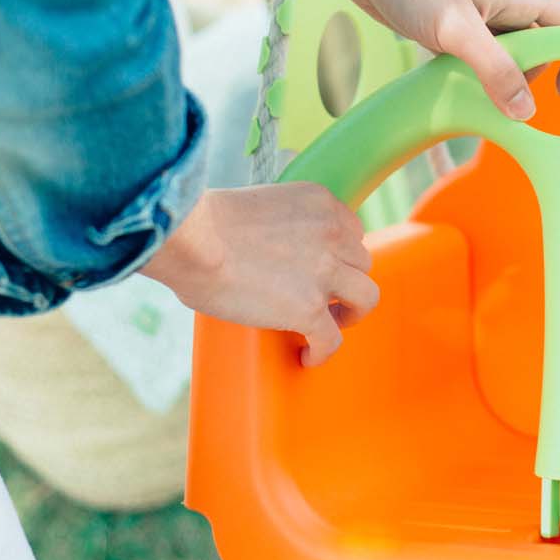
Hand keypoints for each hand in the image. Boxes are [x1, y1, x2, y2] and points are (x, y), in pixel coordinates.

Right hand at [141, 184, 377, 365]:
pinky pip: (332, 339)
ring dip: (349, 313)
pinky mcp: (310, 308)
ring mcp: (325, 272)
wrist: (194, 239)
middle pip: (361, 263)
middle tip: (326, 296)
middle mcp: (332, 234)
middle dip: (346, 280)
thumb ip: (282, 226)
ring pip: (365, 298)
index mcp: (321, 203)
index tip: (326, 267)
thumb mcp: (260, 206)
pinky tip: (307, 356)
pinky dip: (322, 351)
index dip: (340, 254)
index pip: (352, 232)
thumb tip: (272, 255)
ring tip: (329, 325)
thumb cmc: (205, 223)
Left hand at [332, 0, 559, 111]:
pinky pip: (480, 57)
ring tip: (467, 86)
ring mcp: (481, 16)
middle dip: (530, 78)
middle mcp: (507, 6)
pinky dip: (474, 76)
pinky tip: (449, 81)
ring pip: (510, 56)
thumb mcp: (456, 29)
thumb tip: (525, 111)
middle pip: (544, 48)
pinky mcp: (455, 26)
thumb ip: (494, 69)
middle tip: (498, 94)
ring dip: (498, 80)